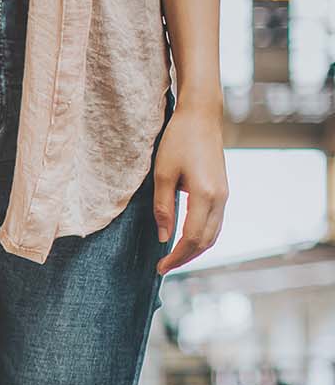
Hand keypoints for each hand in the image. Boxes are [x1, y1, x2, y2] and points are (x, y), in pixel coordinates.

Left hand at [153, 100, 227, 273]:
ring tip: (173, 258)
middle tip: (163, 267)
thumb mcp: (162, 175)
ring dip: (195, 249)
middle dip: (185, 258)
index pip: (193, 238)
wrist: (201, 116)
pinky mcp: (223, 190)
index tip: (159, 267)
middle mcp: (221, 198)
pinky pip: (215, 222)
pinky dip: (202, 236)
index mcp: (206, 195)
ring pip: (214, 233)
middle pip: (207, 241)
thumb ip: (162, 208)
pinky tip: (186, 240)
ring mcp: (225, 194)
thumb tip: (163, 238)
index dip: (176, 257)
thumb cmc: (178, 141)